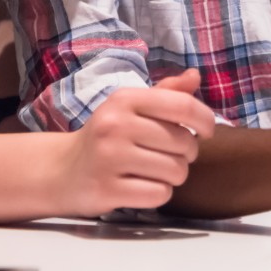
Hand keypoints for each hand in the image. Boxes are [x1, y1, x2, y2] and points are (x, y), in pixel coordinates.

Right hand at [52, 69, 217, 216]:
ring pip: (176, 171)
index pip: (182, 106)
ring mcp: (109, 158)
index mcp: (125, 99)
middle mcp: (115, 125)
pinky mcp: (107, 190)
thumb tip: (195, 76)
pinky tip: (142, 186)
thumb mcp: (130, 107)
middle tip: (170, 154)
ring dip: (174, 175)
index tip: (208, 131)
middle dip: (187, 153)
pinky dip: (159, 193)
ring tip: (156, 171)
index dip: (206, 119)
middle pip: (184, 143)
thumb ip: (166, 93)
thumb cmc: (107, 136)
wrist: (62, 171)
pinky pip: (159, 194)